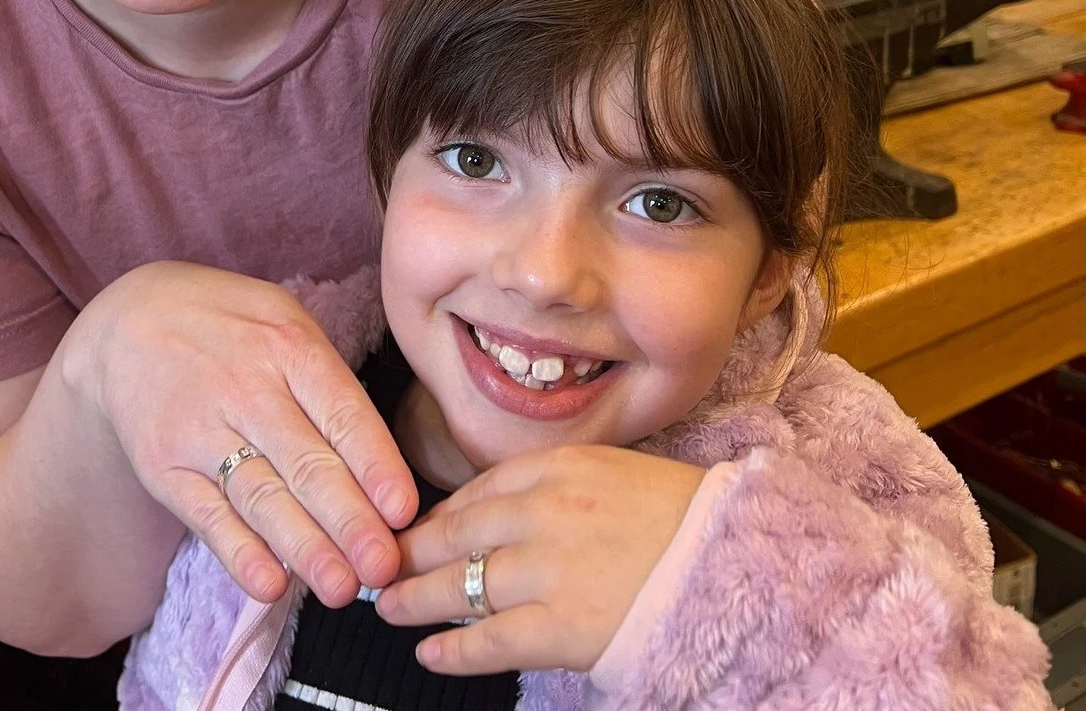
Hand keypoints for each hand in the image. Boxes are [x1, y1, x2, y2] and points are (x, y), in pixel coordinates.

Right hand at [70, 261, 417, 607]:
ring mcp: (202, 430)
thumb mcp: (283, 321)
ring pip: (261, 497)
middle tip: (383, 568)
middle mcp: (247, 389)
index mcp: (289, 348)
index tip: (403, 511)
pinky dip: (239, 553)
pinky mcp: (165, 466)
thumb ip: (329, 382)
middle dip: (350, 521)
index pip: (341, 413)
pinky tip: (270, 584)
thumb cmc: (230, 327)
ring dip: (304, 547)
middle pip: (306, 463)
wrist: (130, 322)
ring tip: (341, 588)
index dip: (375, 465)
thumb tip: (380, 461)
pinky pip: (208, 515)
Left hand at [375, 444, 703, 675]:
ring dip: (419, 598)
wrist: (736, 559)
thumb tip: (505, 510)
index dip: (441, 514)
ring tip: (389, 608)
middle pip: (458, 532)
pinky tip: (429, 652)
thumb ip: (557, 483)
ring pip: (462, 584)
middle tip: (380, 565)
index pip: (480, 488)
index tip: (418, 530)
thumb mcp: (612, 472)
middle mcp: (542, 510)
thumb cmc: (682, 517)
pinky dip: (454, 648)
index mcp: (558, 465)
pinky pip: (491, 640)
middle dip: (414, 552)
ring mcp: (548, 569)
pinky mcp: (561, 627)